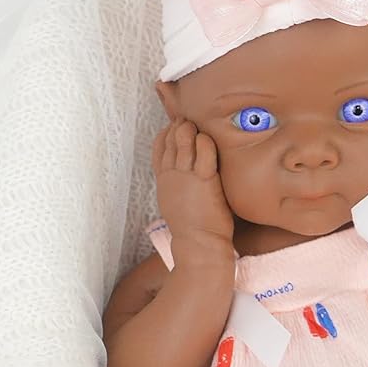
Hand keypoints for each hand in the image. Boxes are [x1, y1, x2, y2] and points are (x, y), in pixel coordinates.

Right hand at [152, 119, 233, 243]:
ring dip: (190, 129)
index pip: (158, 148)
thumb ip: (177, 187)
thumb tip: (184, 182)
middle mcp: (171, 176)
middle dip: (179, 126)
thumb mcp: (175, 203)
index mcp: (164, 181)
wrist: (199, 245)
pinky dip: (205, 141)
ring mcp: (185, 177)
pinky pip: (203, 153)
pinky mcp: (204, 181)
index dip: (166, 133)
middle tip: (190, 121)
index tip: (175, 125)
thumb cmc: (193, 228)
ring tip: (198, 125)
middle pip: (169, 140)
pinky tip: (208, 138)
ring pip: (183, 142)